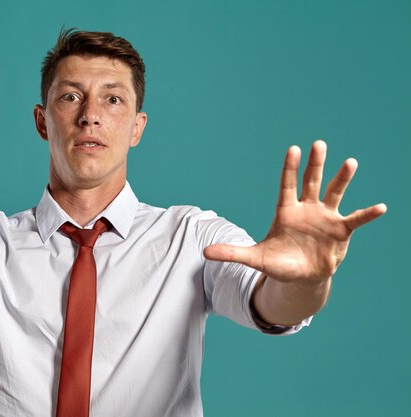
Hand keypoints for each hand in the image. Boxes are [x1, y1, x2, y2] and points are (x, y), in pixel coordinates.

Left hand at [203, 140, 386, 283]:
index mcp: (286, 212)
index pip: (287, 185)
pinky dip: (367, 214)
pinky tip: (381, 207)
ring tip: (350, 162)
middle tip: (319, 143)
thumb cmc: (278, 263)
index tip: (293, 149)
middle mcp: (307, 210)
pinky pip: (355, 220)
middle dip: (315, 164)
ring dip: (342, 179)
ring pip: (335, 194)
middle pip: (312, 182)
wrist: (301, 276)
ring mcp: (325, 219)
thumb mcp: (255, 258)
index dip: (290, 169)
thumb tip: (204, 254)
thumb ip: (232, 253)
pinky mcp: (340, 232)